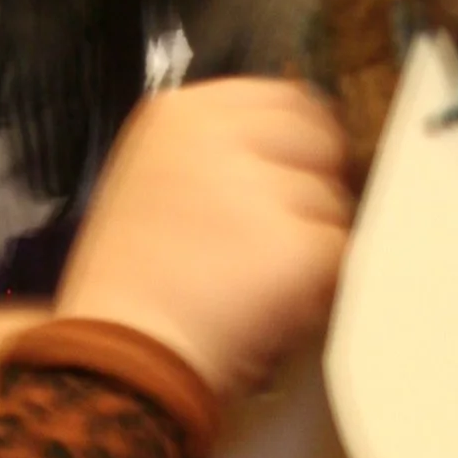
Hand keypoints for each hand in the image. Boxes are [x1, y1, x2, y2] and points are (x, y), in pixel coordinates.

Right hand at [58, 80, 351, 401]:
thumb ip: (214, 154)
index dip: (298, 141)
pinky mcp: (297, 243)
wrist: (118, 359)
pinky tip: (269, 306)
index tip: (293, 175)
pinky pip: (340, 253)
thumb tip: (288, 152)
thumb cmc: (129, 287)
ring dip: (310, 242)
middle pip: (318, 138)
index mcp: (178, 115)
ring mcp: (261, 187)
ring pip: (332, 201)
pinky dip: (318, 286)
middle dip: (312, 186)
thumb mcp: (151, 182)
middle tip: (277, 238)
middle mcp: (219, 135)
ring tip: (252, 282)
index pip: (281, 97)